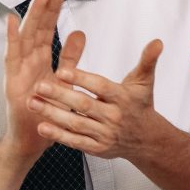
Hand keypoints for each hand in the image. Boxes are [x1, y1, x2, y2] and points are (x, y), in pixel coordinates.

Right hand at [3, 0, 83, 162]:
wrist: (32, 139)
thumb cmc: (46, 112)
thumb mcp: (64, 80)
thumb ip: (70, 57)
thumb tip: (80, 32)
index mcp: (40, 61)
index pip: (47, 30)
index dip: (53, 11)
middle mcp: (28, 62)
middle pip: (36, 30)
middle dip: (44, 9)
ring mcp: (18, 70)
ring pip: (24, 38)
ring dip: (30, 17)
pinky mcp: (11, 81)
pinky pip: (11, 57)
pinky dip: (11, 38)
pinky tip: (11, 21)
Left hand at [32, 39, 168, 160]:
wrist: (146, 139)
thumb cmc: (140, 106)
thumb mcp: (144, 82)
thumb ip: (147, 60)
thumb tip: (157, 42)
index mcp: (122, 98)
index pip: (100, 87)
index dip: (81, 79)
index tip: (62, 71)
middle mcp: (113, 117)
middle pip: (83, 106)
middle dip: (60, 96)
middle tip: (39, 86)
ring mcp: (104, 134)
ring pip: (75, 124)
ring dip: (52, 114)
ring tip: (32, 103)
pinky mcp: (97, 148)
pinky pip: (75, 141)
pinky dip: (58, 135)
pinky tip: (41, 127)